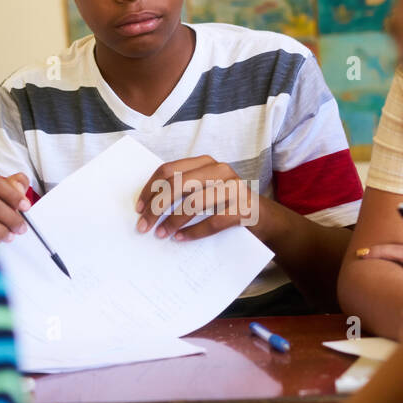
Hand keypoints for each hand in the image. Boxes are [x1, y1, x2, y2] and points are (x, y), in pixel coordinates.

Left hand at [133, 155, 260, 241]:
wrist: (264, 218)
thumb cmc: (226, 205)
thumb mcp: (205, 190)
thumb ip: (183, 190)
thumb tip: (148, 207)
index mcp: (205, 163)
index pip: (169, 170)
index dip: (150, 189)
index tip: (139, 208)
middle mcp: (219, 170)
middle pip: (177, 185)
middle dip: (156, 207)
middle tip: (144, 225)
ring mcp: (233, 188)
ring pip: (193, 203)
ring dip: (172, 221)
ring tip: (160, 234)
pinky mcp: (243, 208)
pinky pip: (212, 222)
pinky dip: (193, 232)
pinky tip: (180, 239)